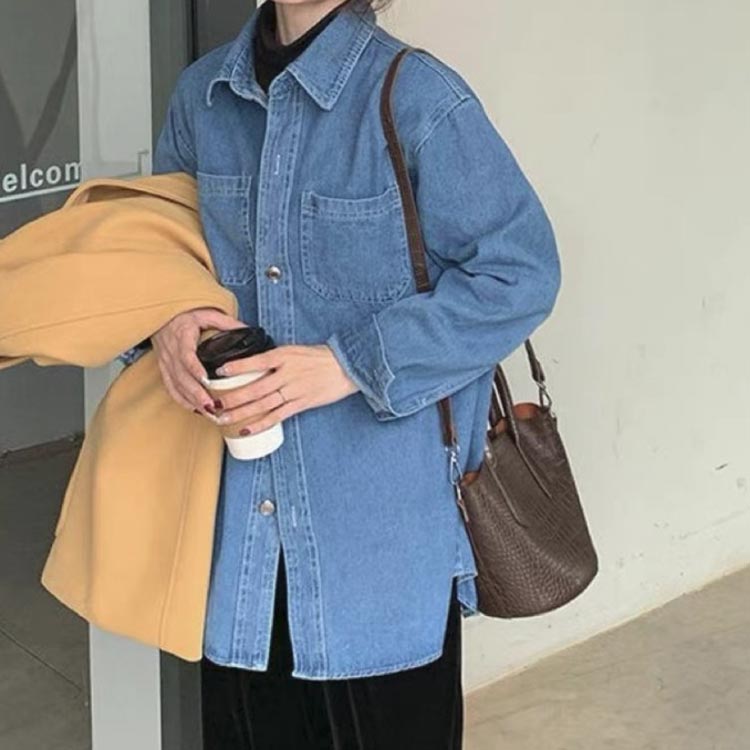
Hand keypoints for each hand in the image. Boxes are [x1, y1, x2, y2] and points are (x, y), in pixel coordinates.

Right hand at [150, 307, 246, 415]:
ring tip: (209, 413)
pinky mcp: (164, 369)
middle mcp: (171, 351)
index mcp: (181, 337)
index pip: (186, 356)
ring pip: (176, 386)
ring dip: (191, 401)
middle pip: (181, 377)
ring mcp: (165, 362)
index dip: (195, 369)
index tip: (206, 381)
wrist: (162, 315)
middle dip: (196, 394)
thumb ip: (227, 322)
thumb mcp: (207, 313)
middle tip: (212, 407)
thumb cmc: (186, 314)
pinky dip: (182, 401)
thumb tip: (248, 330)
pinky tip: (196, 410)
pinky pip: (171, 388)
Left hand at [204, 344, 359, 432]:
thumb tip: (250, 367)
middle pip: (255, 388)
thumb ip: (274, 358)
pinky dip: (260, 424)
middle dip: (232, 397)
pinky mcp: (301, 403)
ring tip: (222, 418)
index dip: (237, 368)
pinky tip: (245, 429)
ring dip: (240, 413)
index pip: (256, 361)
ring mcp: (294, 390)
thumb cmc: (319, 357)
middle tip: (213, 403)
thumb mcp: (294, 350)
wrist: (345, 367)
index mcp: (284, 355)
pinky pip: (277, 416)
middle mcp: (287, 373)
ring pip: (262, 404)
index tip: (219, 372)